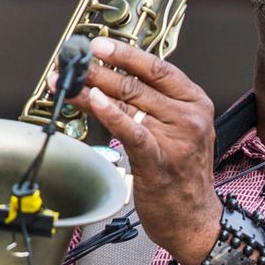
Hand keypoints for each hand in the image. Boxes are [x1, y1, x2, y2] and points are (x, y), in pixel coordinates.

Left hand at [49, 37, 221, 264]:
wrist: (195, 220)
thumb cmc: (183, 176)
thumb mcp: (179, 132)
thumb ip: (154, 106)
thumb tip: (112, 82)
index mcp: (195, 102)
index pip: (158, 68)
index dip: (125, 54)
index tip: (99, 45)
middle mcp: (189, 116)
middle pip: (137, 84)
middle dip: (99, 71)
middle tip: (74, 62)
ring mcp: (176, 139)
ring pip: (128, 104)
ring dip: (92, 90)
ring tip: (69, 82)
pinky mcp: (159, 161)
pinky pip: (131, 131)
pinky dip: (110, 114)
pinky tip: (93, 102)